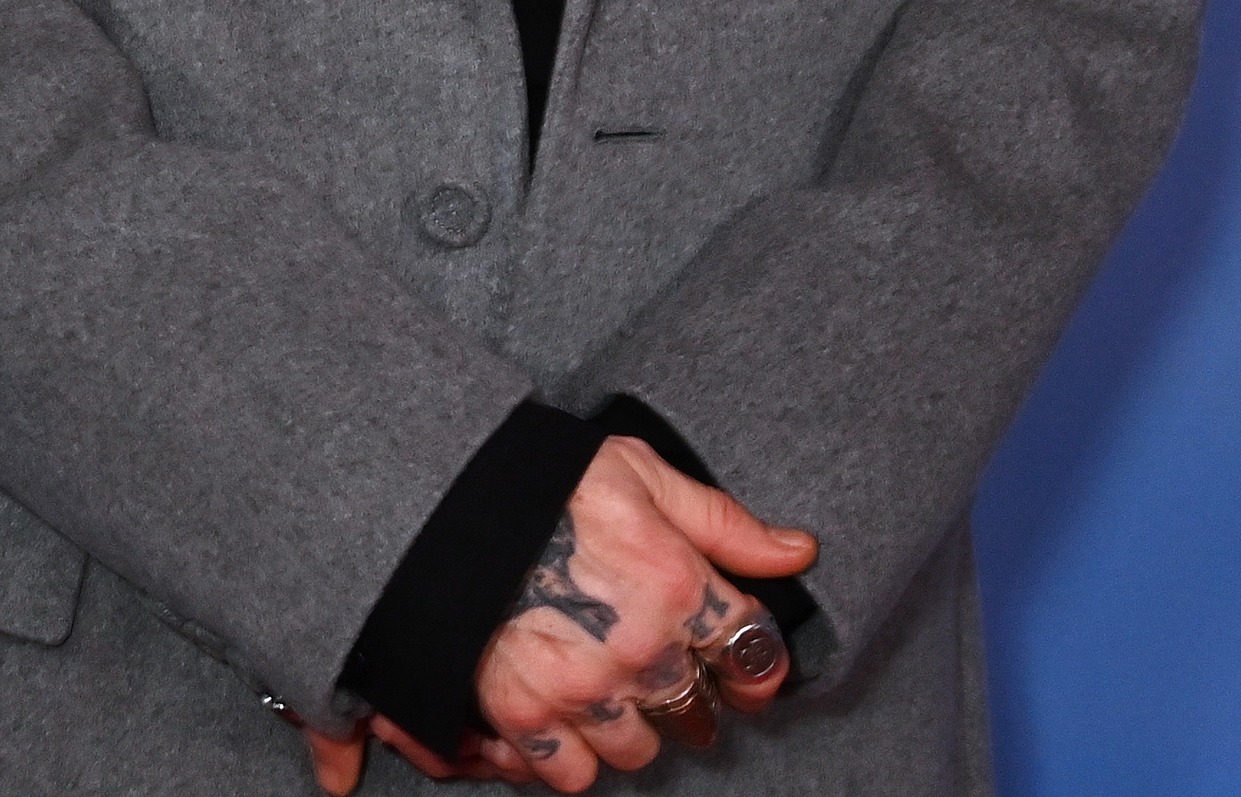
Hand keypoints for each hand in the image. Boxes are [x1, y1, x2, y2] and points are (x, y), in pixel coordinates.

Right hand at [465, 437, 814, 788]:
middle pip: (697, 713)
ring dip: (629, 729)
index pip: (752, 653)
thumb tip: (797, 550)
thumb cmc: (546, 481)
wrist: (443, 501)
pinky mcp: (525, 714)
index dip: (754, 667)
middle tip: (655, 670)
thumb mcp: (643, 474)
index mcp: (675, 583)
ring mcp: (582, 687)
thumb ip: (723, 523)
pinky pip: (574, 775)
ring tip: (605, 691)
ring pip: (638, 752)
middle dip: (685, 697)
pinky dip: (570, 754)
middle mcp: (638, 647)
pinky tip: (562, 714)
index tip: (743, 670)